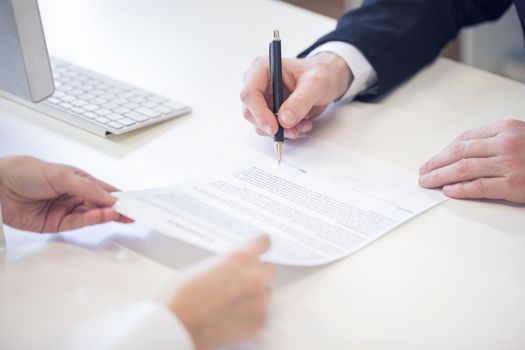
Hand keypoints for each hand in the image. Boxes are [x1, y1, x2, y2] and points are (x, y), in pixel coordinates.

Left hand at [0, 156, 130, 231]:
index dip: (118, 195)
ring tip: (118, 214)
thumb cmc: (24, 172)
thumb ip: (87, 188)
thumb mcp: (61, 175)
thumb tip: (109, 197)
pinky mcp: (56, 224)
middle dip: (116, 208)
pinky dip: (91, 220)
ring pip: (91, 215)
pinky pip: (78, 223)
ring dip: (105, 215)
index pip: (103, 189)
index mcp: (77, 179)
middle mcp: (73, 195)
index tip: (133, 201)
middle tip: (132, 213)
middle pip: (100, 204)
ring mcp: (65, 210)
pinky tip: (102, 216)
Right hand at [169, 236, 275, 349]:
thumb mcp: (202, 266)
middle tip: (241, 279)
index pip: (264, 242)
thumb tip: (234, 265)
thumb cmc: (181, 296)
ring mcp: (259, 301)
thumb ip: (226, 263)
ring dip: (255, 293)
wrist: (176, 327)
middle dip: (258, 272)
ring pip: (266, 291)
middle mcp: (254, 277)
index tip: (259, 249)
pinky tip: (233, 316)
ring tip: (233, 301)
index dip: (259, 246)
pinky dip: (251, 314)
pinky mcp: (259, 322)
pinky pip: (262, 313)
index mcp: (240, 259)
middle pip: (269, 268)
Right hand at [241, 52, 352, 138]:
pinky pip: (270, 129)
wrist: (327, 80)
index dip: (259, 113)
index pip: (249, 94)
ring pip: (260, 124)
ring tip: (304, 124)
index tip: (274, 128)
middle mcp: (257, 83)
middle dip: (272, 125)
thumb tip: (284, 120)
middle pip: (251, 112)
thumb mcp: (315, 83)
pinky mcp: (268, 111)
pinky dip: (286, 131)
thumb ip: (300, 101)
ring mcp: (261, 99)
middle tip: (294, 130)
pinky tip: (301, 123)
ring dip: (282, 130)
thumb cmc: (321, 74)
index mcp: (262, 68)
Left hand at [419, 119, 524, 202]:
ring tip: (428, 181)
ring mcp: (508, 165)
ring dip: (440, 176)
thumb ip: (494, 141)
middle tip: (424, 171)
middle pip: (459, 152)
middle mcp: (505, 144)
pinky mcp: (512, 185)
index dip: (445, 150)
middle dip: (436, 163)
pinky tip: (447, 190)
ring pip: (463, 168)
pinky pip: (479, 186)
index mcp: (505, 129)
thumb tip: (464, 153)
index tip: (434, 159)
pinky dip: (460, 189)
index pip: (465, 138)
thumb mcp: (520, 136)